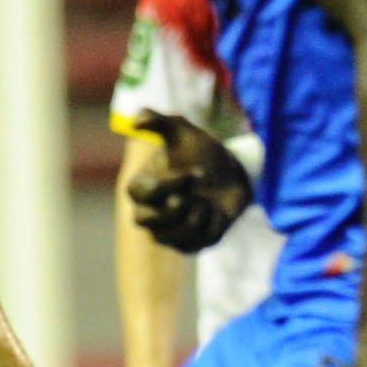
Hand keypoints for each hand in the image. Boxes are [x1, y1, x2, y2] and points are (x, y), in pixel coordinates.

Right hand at [126, 111, 252, 255]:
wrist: (231, 175)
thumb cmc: (201, 153)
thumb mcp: (182, 131)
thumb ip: (158, 122)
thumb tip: (135, 120)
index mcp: (141, 187)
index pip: (141, 193)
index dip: (168, 186)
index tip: (195, 174)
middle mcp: (147, 213)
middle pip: (145, 221)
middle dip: (176, 207)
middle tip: (198, 193)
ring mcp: (166, 233)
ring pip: (171, 237)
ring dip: (196, 216)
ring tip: (207, 201)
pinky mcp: (188, 246)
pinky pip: (195, 244)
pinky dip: (211, 227)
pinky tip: (215, 213)